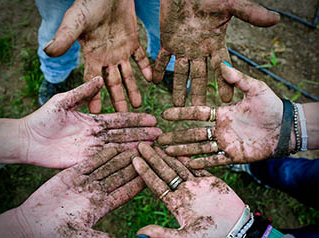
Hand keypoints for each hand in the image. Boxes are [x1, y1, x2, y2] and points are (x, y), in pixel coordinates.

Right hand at [0, 148, 144, 237]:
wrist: (30, 225)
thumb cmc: (55, 234)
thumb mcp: (81, 236)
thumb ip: (100, 237)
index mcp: (102, 207)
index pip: (126, 192)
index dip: (139, 183)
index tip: (152, 175)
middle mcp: (96, 193)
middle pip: (120, 176)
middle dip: (135, 166)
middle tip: (149, 155)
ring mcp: (85, 182)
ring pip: (108, 167)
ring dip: (122, 157)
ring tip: (136, 147)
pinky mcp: (72, 174)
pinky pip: (90, 163)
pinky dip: (101, 155)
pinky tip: (113, 147)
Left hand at [20, 77, 160, 168]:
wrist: (27, 139)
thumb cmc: (43, 118)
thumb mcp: (64, 101)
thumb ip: (83, 92)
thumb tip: (100, 78)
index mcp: (93, 120)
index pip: (120, 119)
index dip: (136, 119)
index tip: (152, 118)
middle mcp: (96, 135)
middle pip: (124, 134)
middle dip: (142, 133)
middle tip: (160, 134)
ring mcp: (92, 149)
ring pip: (118, 147)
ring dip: (136, 146)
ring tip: (153, 145)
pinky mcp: (85, 161)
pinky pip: (106, 159)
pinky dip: (121, 159)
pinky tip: (134, 158)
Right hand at [44, 0, 151, 112]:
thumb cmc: (88, 4)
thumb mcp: (75, 22)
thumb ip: (64, 38)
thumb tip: (48, 52)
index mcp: (92, 55)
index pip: (92, 80)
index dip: (93, 96)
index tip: (95, 113)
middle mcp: (107, 57)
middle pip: (112, 82)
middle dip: (117, 98)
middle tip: (122, 116)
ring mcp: (120, 50)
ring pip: (128, 74)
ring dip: (133, 89)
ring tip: (138, 105)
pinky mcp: (133, 41)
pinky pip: (141, 58)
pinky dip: (146, 68)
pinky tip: (151, 80)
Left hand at [132, 142, 245, 236]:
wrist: (236, 230)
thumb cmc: (212, 235)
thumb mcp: (186, 236)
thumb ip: (163, 234)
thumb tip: (140, 234)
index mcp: (176, 204)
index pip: (156, 185)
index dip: (145, 172)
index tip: (134, 159)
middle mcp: (183, 193)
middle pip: (165, 172)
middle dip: (153, 158)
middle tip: (141, 144)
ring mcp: (196, 186)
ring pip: (179, 167)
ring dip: (168, 155)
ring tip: (156, 143)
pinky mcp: (210, 181)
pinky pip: (198, 166)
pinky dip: (188, 158)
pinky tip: (178, 149)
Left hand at [153, 0, 279, 104]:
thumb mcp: (230, 4)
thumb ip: (250, 13)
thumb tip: (277, 19)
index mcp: (214, 43)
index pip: (221, 67)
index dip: (224, 83)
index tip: (227, 100)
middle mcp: (199, 49)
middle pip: (199, 75)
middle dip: (198, 92)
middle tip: (198, 109)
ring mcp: (182, 47)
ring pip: (181, 72)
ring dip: (178, 87)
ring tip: (177, 105)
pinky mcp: (167, 41)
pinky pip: (162, 58)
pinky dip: (158, 69)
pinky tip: (155, 81)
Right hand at [158, 63, 285, 167]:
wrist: (286, 127)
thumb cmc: (271, 106)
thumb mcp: (254, 89)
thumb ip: (238, 78)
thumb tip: (222, 63)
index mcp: (222, 113)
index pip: (196, 113)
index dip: (181, 114)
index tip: (165, 114)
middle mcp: (220, 129)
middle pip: (193, 133)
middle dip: (176, 136)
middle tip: (160, 139)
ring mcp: (226, 143)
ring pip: (200, 148)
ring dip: (184, 150)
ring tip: (168, 152)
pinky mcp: (234, 156)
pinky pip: (215, 160)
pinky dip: (202, 163)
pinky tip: (188, 164)